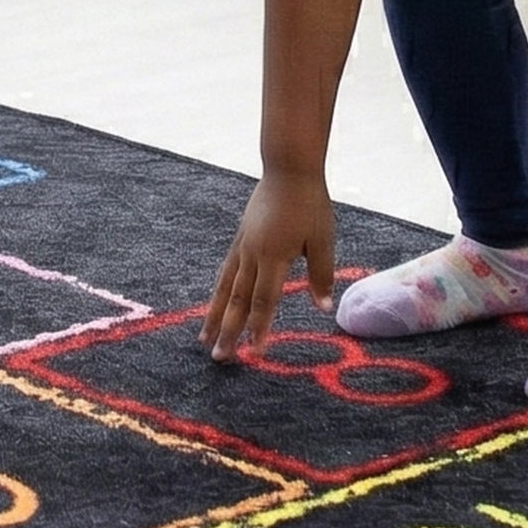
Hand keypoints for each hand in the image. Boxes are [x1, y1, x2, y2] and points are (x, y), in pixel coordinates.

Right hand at [204, 169, 339, 360]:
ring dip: (214, 316)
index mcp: (274, 256)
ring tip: (203, 339)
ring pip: (225, 288)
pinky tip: (214, 305)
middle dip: (229, 331)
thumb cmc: (310, 204)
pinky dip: (218, 293)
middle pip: (238, 300)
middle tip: (219, 359)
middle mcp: (252, 254)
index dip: (260, 329)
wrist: (288, 168)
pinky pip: (225, 271)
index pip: (264, 301)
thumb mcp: (323, 239)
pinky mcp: (240, 237)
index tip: (256, 354)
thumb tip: (322, 309)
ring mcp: (242, 245)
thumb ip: (321, 275)